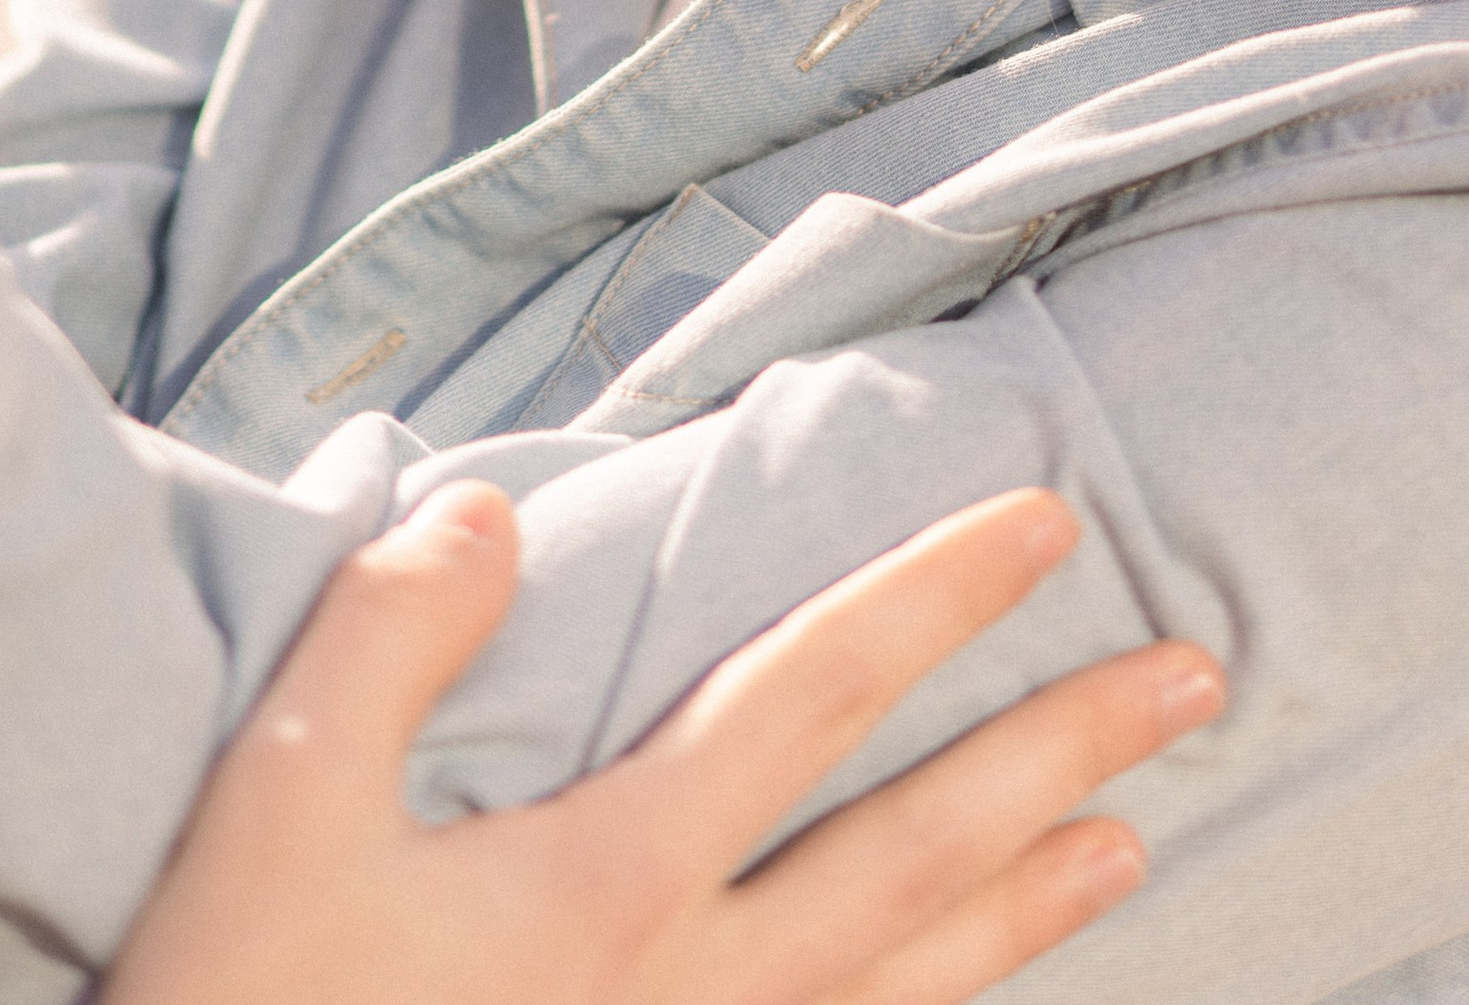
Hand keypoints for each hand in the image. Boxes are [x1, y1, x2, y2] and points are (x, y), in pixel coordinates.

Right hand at [108, 483, 1222, 1004]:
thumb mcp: (275, 807)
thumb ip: (387, 638)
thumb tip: (488, 511)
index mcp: (611, 878)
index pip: (811, 694)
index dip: (932, 595)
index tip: (1046, 518)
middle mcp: (692, 991)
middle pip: (918, 845)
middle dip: (1060, 747)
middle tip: (1194, 674)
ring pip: (911, 987)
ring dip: (1030, 904)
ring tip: (1135, 839)